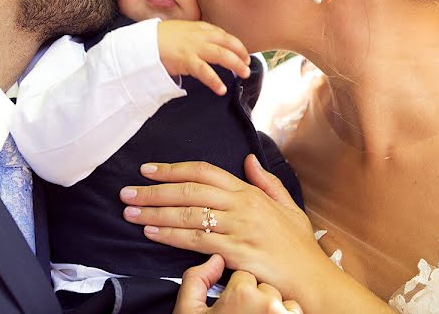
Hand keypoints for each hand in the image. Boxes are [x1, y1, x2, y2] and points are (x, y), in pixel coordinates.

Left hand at [121, 156, 326, 301]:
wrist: (312, 278)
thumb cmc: (299, 246)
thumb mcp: (287, 206)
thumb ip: (266, 182)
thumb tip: (249, 159)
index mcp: (249, 192)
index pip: (204, 171)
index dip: (173, 169)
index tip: (147, 169)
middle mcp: (241, 205)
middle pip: (190, 190)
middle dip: (154, 190)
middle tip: (127, 191)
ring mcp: (237, 228)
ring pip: (189, 214)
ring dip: (155, 212)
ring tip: (130, 212)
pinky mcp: (234, 252)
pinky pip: (196, 240)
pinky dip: (170, 235)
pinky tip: (152, 232)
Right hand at [158, 21, 250, 94]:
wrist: (145, 42)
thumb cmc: (161, 38)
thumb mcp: (183, 31)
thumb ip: (197, 36)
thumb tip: (209, 45)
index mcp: (200, 28)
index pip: (225, 35)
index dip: (237, 45)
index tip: (244, 54)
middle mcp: (201, 36)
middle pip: (229, 44)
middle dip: (241, 55)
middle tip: (248, 66)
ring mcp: (195, 48)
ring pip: (222, 56)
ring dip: (236, 65)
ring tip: (244, 75)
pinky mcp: (187, 61)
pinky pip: (205, 72)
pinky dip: (215, 81)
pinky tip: (221, 89)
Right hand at [175, 254, 302, 313]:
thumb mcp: (188, 313)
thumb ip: (196, 279)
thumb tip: (216, 259)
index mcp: (242, 294)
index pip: (244, 277)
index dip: (234, 293)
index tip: (229, 310)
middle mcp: (269, 304)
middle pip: (265, 288)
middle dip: (254, 302)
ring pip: (282, 301)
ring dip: (271, 312)